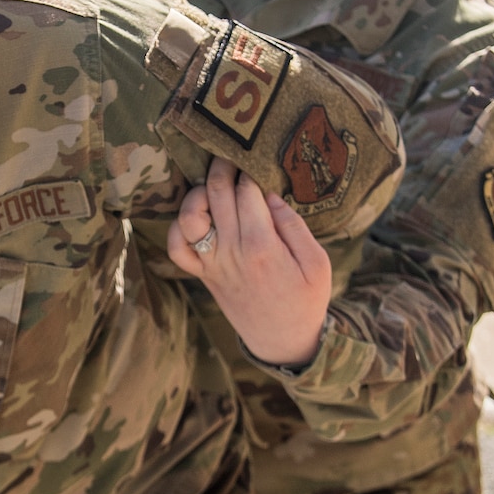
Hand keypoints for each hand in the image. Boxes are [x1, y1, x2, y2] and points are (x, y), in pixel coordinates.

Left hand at [166, 158, 331, 368]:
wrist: (282, 340)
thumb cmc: (306, 299)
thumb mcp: (317, 263)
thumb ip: (293, 226)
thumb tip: (268, 195)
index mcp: (262, 245)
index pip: (247, 191)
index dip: (249, 170)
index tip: (254, 158)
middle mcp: (231, 251)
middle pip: (216, 193)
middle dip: (222, 166)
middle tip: (230, 154)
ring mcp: (212, 263)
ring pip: (189, 215)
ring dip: (198, 192)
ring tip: (215, 184)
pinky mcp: (203, 274)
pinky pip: (176, 247)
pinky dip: (179, 227)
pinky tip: (197, 217)